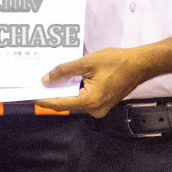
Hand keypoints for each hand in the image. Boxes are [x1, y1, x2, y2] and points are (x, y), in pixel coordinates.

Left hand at [36, 46, 151, 116]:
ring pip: (76, 99)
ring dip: (66, 89)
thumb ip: (65, 71)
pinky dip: (76, 88)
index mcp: (90, 101)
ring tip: (52, 78)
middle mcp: (95, 109)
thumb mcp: (87, 63)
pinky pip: (84, 97)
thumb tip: (47, 79)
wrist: (141, 64)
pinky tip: (69, 78)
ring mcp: (100, 107)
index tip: (30, 95)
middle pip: (67, 102)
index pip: (61, 103)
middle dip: (54, 92)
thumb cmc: (118, 62)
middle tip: (39, 82)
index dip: (44, 99)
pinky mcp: (103, 103)